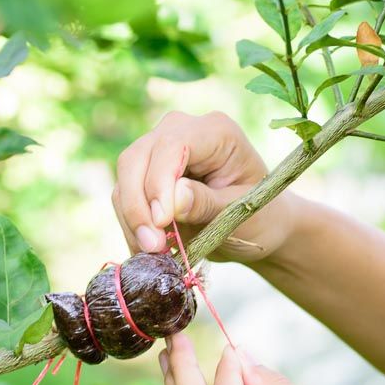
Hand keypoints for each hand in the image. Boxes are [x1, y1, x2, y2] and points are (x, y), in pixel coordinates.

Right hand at [112, 110, 300, 262]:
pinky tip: (147, 250)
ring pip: (126, 179)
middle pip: (137, 158)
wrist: (258, 226)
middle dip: (138, 205)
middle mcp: (182, 131)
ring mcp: (160, 149)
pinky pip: (125, 196)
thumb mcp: (241, 213)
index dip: (159, 182)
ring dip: (132, 219)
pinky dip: (131, 225)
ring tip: (152, 253)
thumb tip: (172, 198)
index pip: (173, 145)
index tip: (161, 221)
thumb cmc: (259, 217)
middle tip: (151, 245)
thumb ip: (207, 203)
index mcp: (216, 132)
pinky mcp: (147, 173)